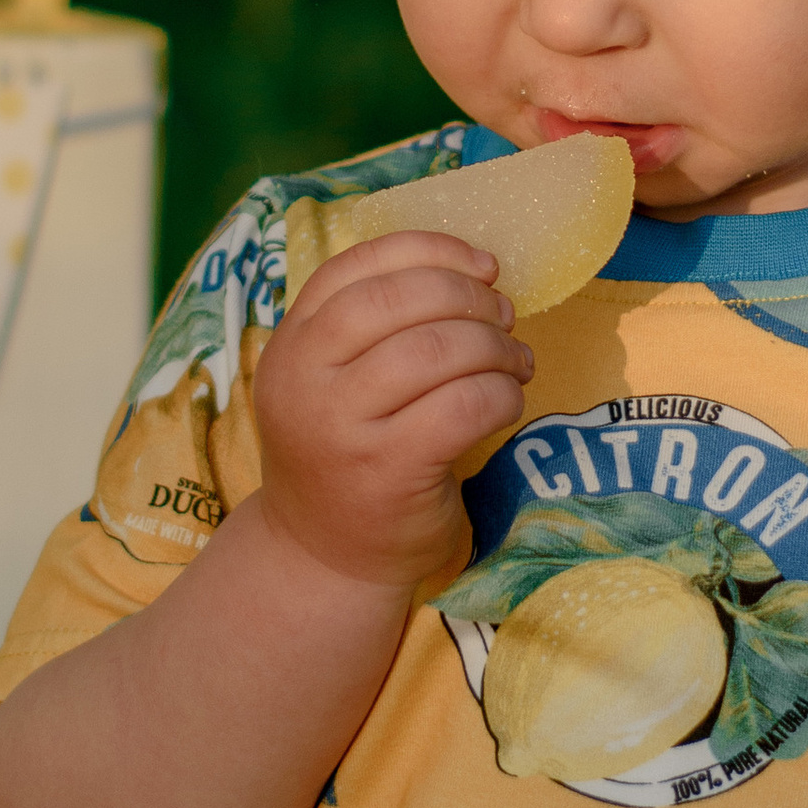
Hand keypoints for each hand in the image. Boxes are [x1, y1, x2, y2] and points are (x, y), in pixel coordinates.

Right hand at [254, 230, 532, 593]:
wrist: (323, 557)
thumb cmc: (345, 457)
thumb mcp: (332, 382)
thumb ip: (373, 329)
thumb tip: (473, 273)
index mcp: (291, 344)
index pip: (356, 267)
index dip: (429, 250)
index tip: (482, 265)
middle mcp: (305, 379)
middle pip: (400, 301)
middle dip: (468, 297)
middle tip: (505, 316)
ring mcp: (341, 427)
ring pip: (435, 350)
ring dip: (494, 346)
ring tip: (516, 361)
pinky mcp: (387, 471)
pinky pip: (462, 407)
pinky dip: (501, 394)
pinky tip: (508, 401)